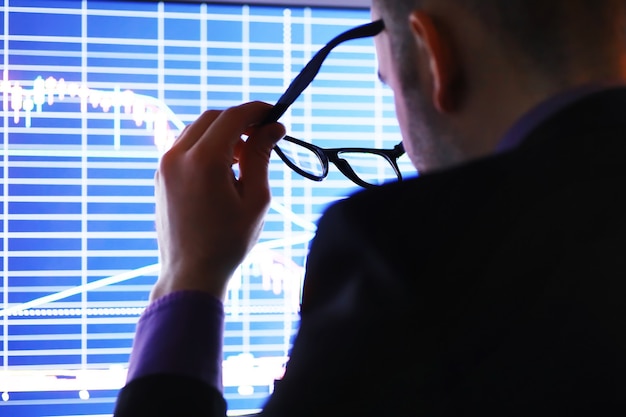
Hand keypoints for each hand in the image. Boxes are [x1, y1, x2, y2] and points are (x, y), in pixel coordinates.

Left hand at [150, 102, 285, 301]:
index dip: (257, 111)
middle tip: (264, 135)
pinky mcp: (161, 176)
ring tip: (246, 156)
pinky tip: (224, 168)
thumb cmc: (228, 242)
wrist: (190, 274)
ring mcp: (165, 166)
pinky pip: (185, 147)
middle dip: (240, 120)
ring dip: (223, 133)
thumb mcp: (255, 199)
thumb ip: (261, 157)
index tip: (275, 115)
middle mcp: (178, 156)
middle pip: (213, 118)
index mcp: (204, 161)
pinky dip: (206, 146)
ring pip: (197, 130)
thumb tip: (273, 128)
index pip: (233, 117)